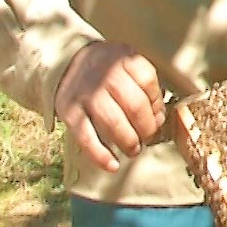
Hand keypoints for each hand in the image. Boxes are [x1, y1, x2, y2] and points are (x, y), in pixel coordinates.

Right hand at [54, 41, 164, 171]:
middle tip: (149, 138)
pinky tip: (112, 166)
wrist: (67, 62)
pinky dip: (100, 155)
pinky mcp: (69, 112)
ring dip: (129, 142)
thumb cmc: (107, 69)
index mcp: (124, 60)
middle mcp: (106, 76)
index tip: (158, 117)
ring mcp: (87, 95)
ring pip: (114, 123)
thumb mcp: (127, 63)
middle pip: (136, 105)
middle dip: (147, 127)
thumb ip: (144, 85)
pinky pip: (86, 138)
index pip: (148, 82)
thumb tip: (159, 117)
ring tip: (135, 150)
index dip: (157, 103)